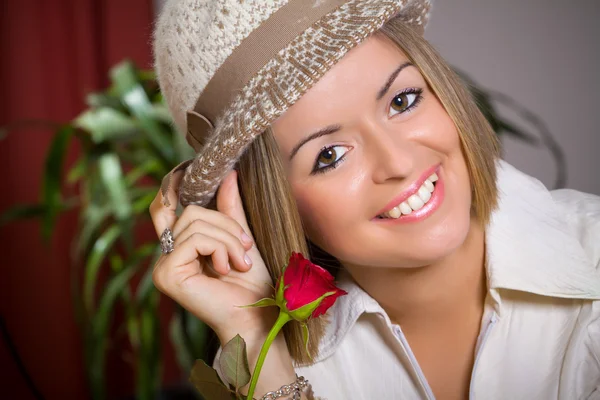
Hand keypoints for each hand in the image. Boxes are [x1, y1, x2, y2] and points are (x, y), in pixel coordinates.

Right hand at [149, 169, 276, 343]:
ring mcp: (163, 266)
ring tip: (240, 263)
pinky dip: (220, 249)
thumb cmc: (252, 282)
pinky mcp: (166, 274)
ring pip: (196, 224)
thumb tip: (228, 173)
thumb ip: (230, 209)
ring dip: (228, 241)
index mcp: (180, 246)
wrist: (256, 314)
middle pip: (192, 213)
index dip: (172, 186)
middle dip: (227, 227)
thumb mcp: (241, 238)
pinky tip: (227, 269)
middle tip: (245, 251)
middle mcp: (166, 255)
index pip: (165, 206)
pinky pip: (194, 240)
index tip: (186, 170)